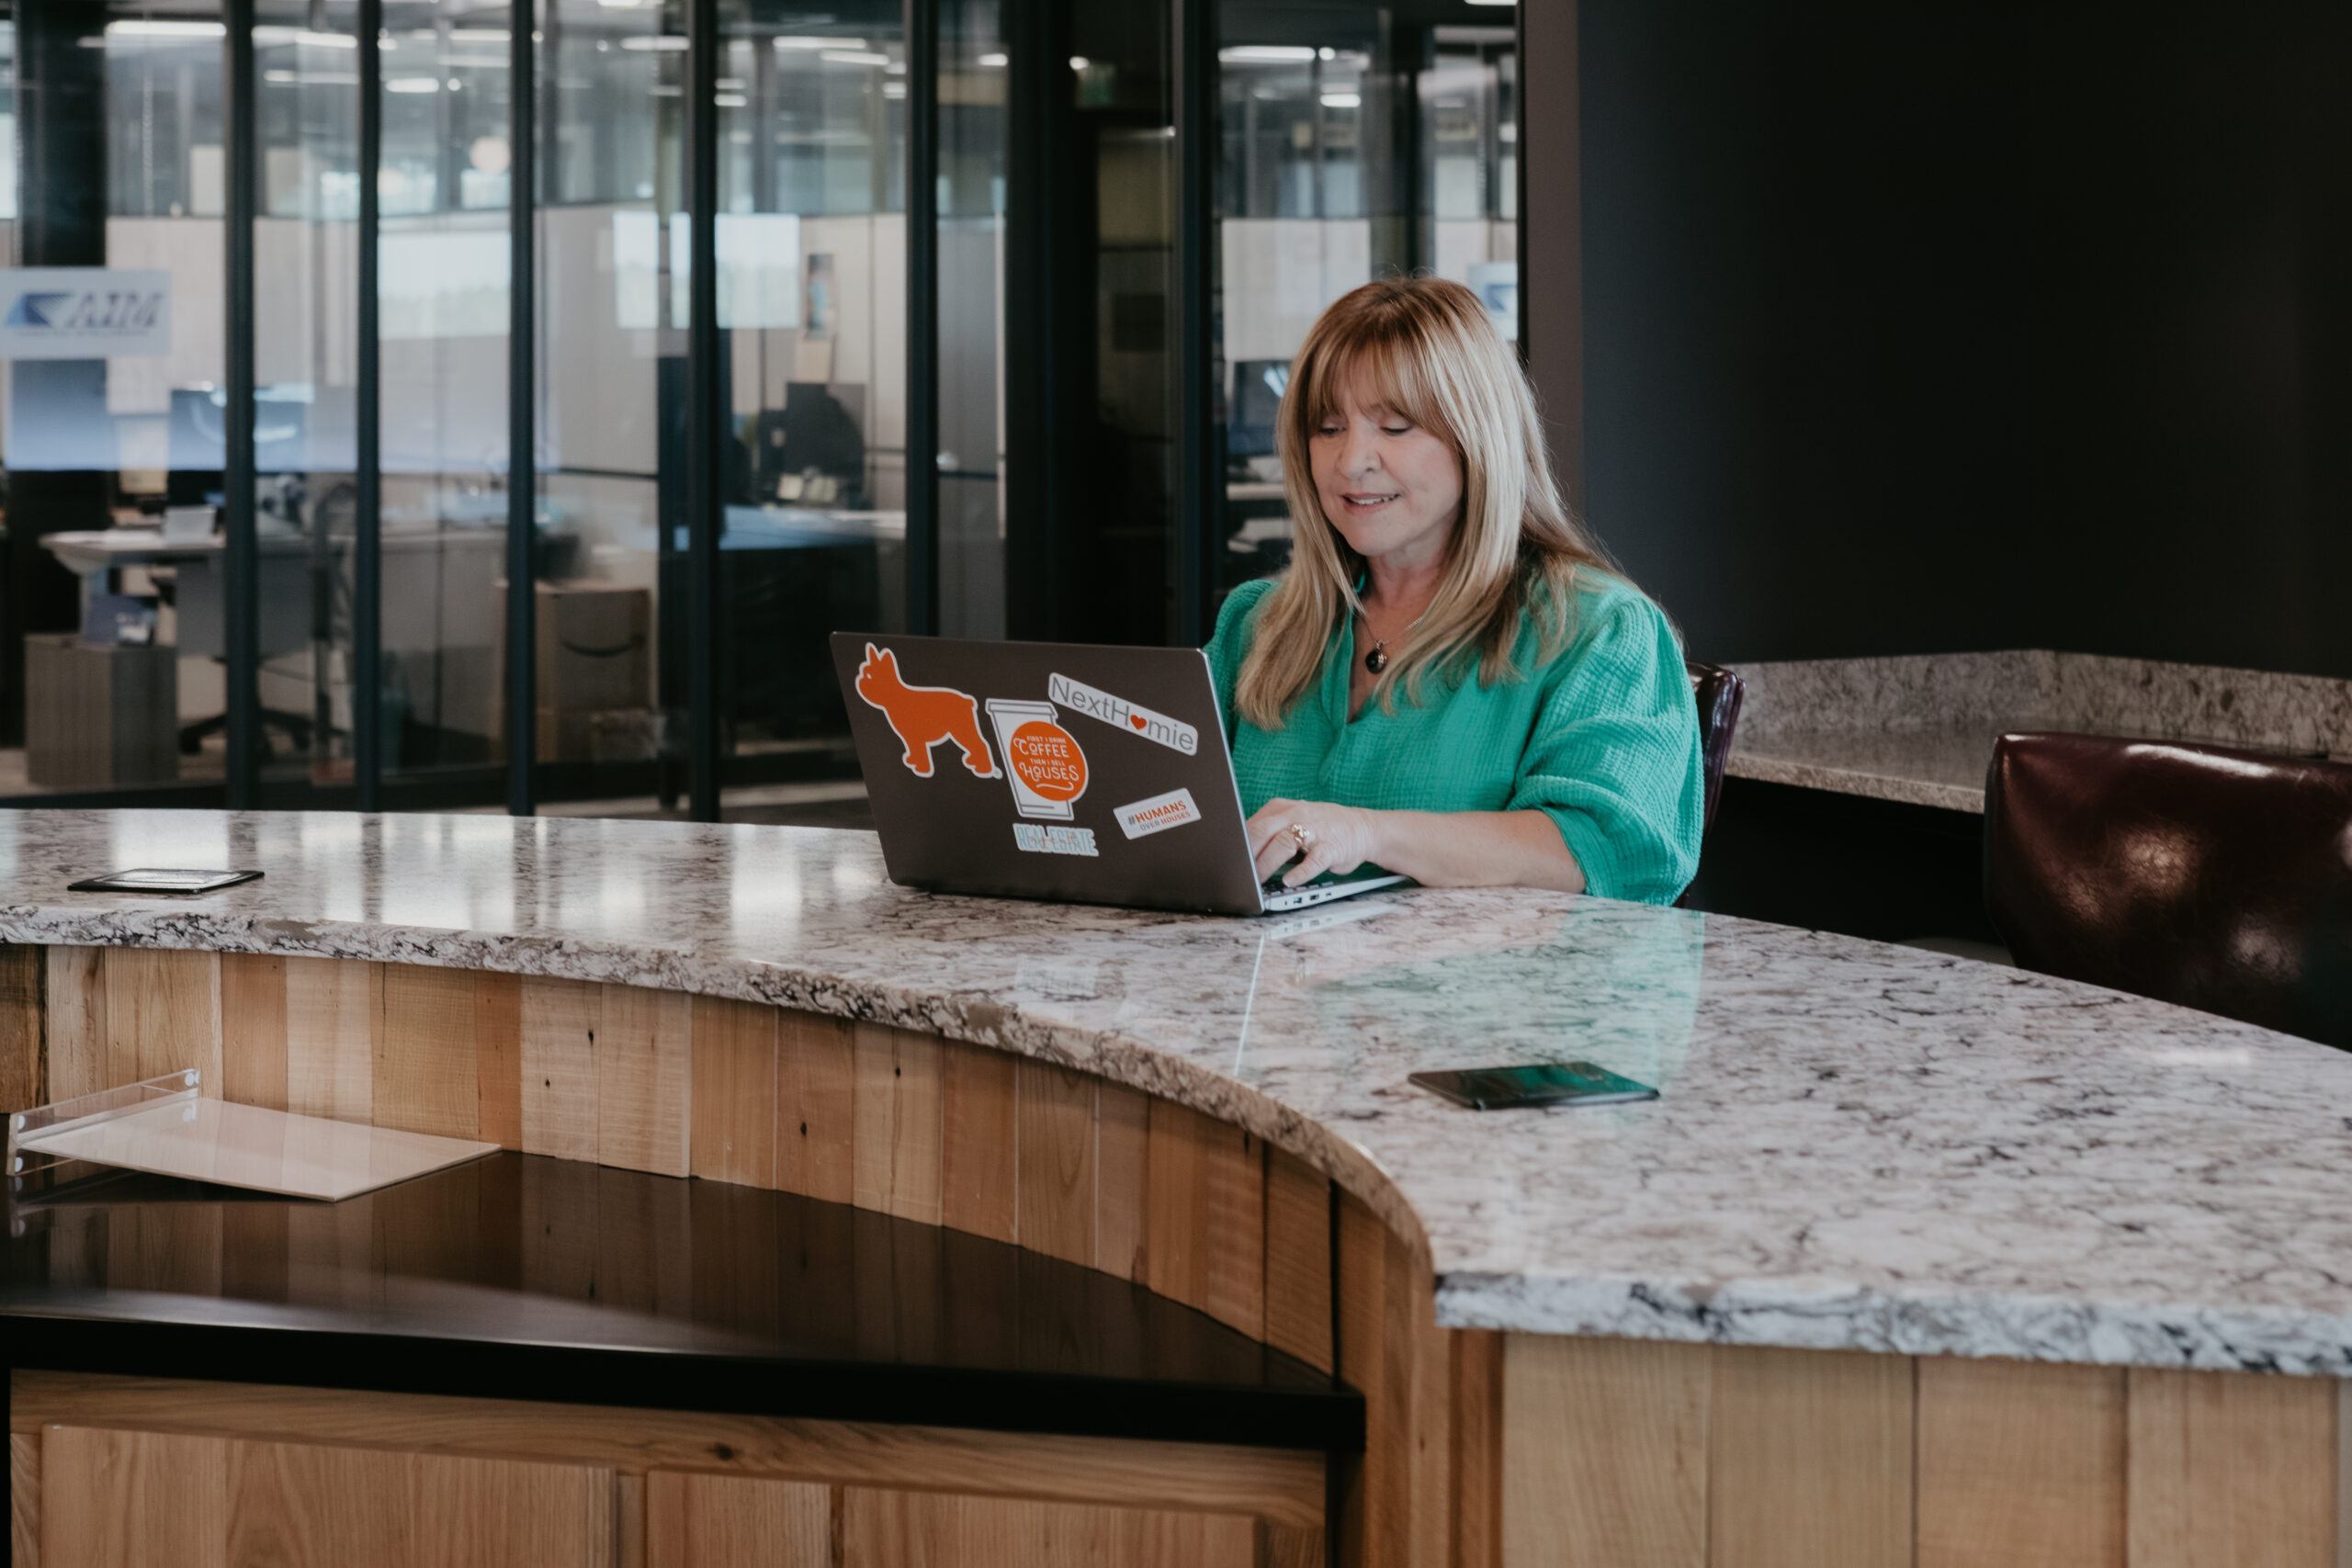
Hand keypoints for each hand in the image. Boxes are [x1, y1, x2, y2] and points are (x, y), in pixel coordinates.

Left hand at [1245, 798, 1382, 887]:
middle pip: (1262, 831)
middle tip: (1238, 874)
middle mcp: (1296, 815)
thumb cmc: (1320, 827)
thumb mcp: (1290, 821)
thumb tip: (1238, 854)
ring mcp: (1315, 830)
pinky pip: (1313, 860)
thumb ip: (1267, 833)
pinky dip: (1300, 872)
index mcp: (1280, 809)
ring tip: (1257, 880)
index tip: (1226, 862)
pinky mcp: (1331, 847)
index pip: (1251, 825)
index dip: (1237, 846)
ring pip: (1284, 843)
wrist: (1362, 828)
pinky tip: (1289, 881)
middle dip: (1247, 855)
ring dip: (1267, 863)